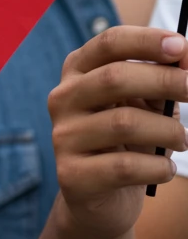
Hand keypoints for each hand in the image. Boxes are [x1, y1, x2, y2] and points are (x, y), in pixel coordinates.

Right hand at [49, 27, 187, 238]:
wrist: (100, 198)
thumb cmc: (128, 142)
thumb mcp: (144, 105)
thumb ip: (162, 80)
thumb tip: (187, 59)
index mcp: (78, 71)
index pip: (108, 44)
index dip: (146, 40)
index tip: (181, 46)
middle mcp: (63, 98)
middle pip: (114, 78)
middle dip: (164, 81)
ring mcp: (63, 136)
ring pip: (124, 123)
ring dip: (168, 131)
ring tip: (183, 141)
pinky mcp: (71, 174)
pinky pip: (124, 167)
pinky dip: (157, 167)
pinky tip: (164, 170)